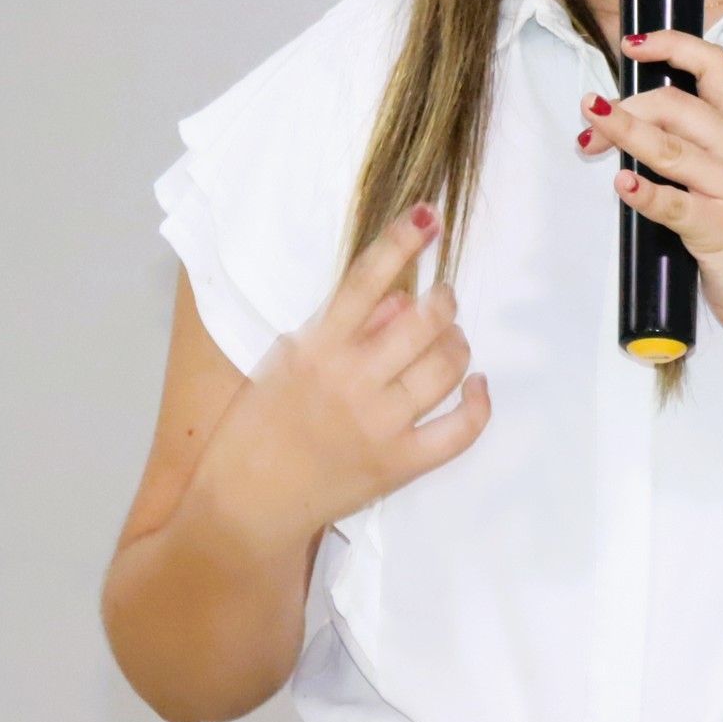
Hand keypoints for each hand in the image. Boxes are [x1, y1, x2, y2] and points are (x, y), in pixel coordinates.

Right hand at [212, 203, 491, 542]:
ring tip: (452, 341)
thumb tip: (400, 300)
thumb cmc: (255, 430)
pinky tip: (477, 387)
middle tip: (443, 300)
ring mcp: (379, 423)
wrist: (244, 505)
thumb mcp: (285, 363)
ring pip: (447, 366)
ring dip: (458, 343)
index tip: (430, 216)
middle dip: (443, 301)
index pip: (367, 279)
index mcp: (316, 347)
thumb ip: (342, 329)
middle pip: (424, 321)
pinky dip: (478, 403)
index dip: (403, 241)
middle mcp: (351, 380)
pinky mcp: (399, 464)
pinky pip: (460, 430)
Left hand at [578, 30, 722, 347]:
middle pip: (678, 104)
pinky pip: (674, 205)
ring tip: (588, 128)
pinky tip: (622, 185)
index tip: (632, 46)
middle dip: (625, 105)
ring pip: (670, 147)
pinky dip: (644, 193)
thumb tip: (631, 130)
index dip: (671, 46)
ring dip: (622, 132)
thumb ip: (696, 153)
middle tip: (588, 121)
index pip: (714, 66)